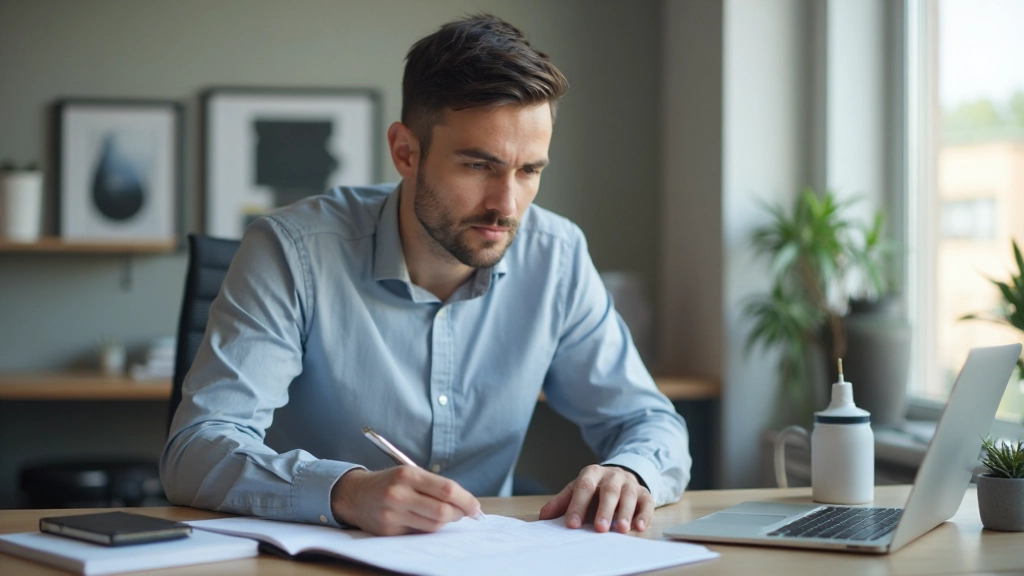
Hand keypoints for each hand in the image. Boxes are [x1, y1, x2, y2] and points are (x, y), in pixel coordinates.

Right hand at [330, 467, 481, 534]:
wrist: (354, 494)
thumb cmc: (389, 482)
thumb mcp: (409, 473)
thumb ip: (434, 486)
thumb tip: (465, 503)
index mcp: (408, 474)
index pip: (447, 489)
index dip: (466, 500)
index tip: (476, 507)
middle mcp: (399, 493)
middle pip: (442, 510)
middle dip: (460, 514)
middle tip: (466, 513)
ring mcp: (393, 514)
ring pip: (433, 525)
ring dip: (447, 522)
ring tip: (448, 515)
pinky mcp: (389, 531)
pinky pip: (419, 533)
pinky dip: (429, 528)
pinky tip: (428, 521)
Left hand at [538, 464, 652, 533]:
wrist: (619, 476)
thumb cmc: (594, 488)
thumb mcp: (577, 490)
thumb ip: (562, 502)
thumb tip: (544, 516)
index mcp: (592, 473)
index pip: (584, 488)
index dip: (578, 506)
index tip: (572, 524)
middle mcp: (612, 475)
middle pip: (609, 491)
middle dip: (604, 510)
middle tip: (600, 528)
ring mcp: (629, 483)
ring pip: (628, 496)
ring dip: (625, 513)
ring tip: (621, 529)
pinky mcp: (644, 493)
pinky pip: (646, 503)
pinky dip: (644, 515)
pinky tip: (639, 527)